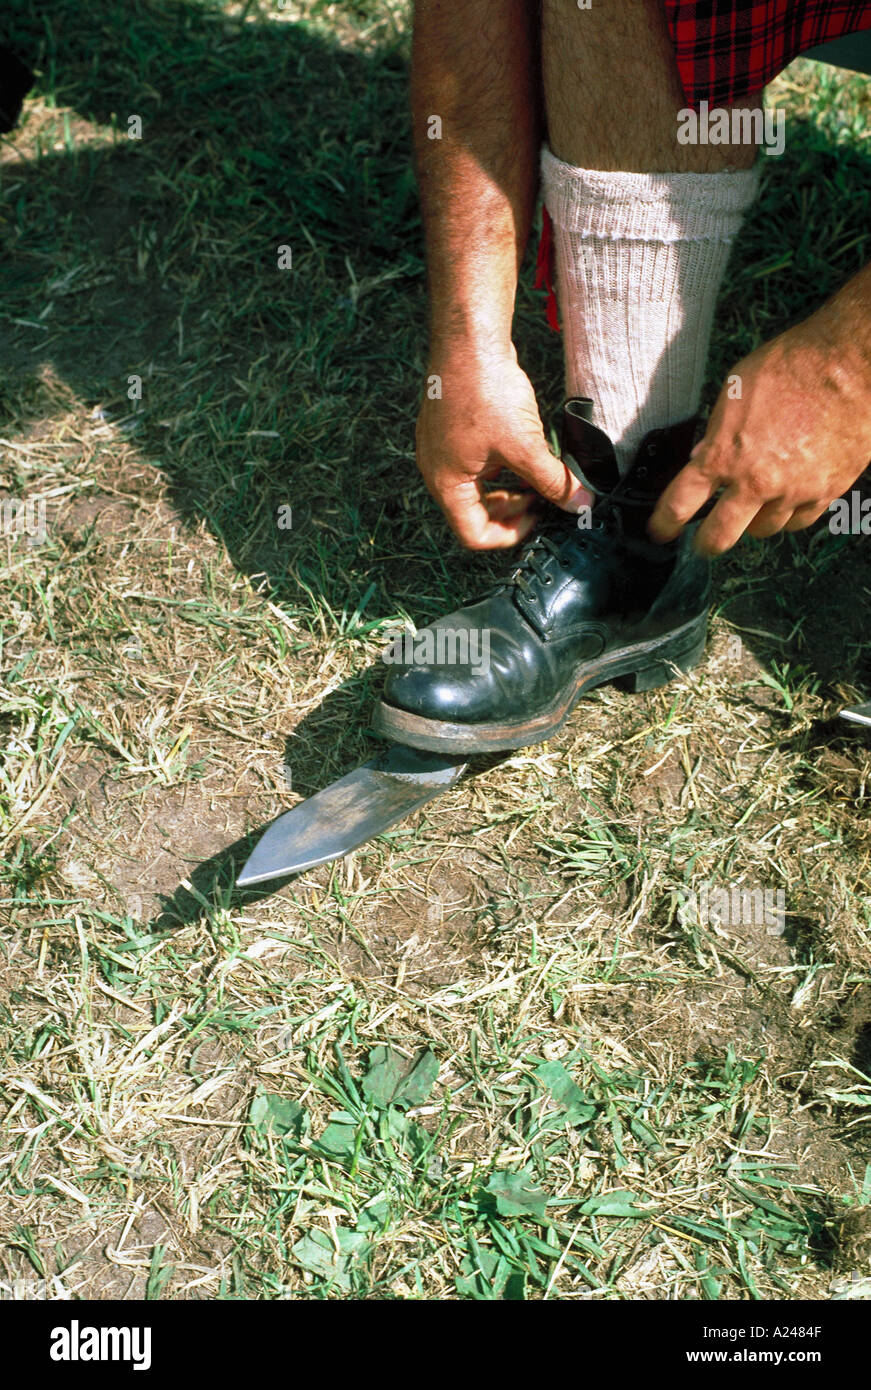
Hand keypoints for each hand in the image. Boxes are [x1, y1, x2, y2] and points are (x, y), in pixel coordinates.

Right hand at [416, 342, 590, 548]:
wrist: (469, 338)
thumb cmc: (485, 389)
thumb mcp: (525, 445)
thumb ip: (553, 481)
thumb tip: (580, 504)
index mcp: (446, 483)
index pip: (473, 534)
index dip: (509, 534)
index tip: (539, 519)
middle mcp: (438, 470)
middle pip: (474, 512)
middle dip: (512, 509)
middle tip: (544, 498)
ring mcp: (443, 448)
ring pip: (479, 486)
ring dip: (510, 486)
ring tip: (539, 473)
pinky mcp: (453, 428)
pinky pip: (477, 461)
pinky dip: (502, 464)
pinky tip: (526, 448)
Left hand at [648, 317, 870, 555]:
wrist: (850, 366)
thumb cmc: (792, 366)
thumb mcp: (736, 390)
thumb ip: (717, 430)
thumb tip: (703, 455)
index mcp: (724, 455)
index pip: (680, 503)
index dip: (665, 523)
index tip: (660, 531)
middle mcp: (756, 482)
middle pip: (720, 536)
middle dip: (706, 544)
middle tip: (703, 543)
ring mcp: (793, 492)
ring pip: (764, 530)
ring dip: (754, 520)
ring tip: (756, 502)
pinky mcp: (826, 492)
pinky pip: (799, 522)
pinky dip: (789, 515)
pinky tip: (787, 498)